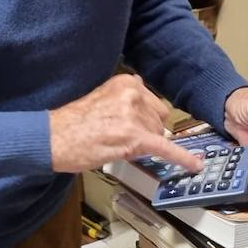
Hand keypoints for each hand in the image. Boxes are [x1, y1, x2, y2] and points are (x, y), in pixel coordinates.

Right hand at [49, 75, 202, 173]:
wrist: (52, 138)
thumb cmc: (72, 123)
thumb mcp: (103, 98)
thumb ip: (126, 100)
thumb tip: (145, 107)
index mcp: (127, 82)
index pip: (154, 103)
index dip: (145, 120)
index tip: (136, 126)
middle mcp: (133, 94)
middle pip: (159, 120)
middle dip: (146, 133)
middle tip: (120, 138)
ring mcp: (135, 115)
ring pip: (158, 136)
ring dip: (142, 145)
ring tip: (115, 144)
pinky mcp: (134, 138)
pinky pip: (165, 149)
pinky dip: (182, 158)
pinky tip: (195, 165)